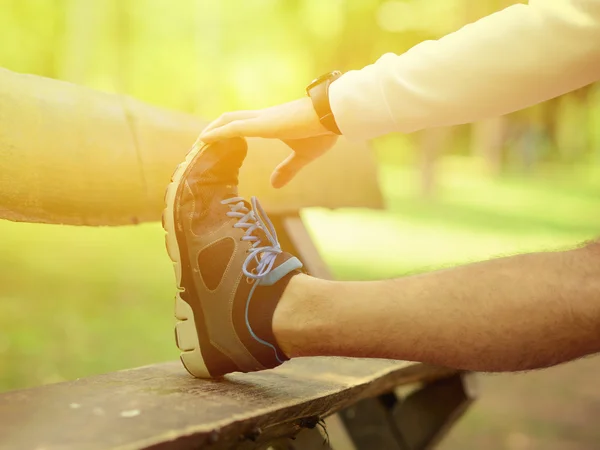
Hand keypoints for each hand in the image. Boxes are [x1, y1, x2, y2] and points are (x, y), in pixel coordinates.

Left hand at [199, 97, 338, 187]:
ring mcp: (262, 120)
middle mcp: (264, 118)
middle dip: (213, 130)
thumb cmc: (322, 131)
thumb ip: (287, 169)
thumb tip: (274, 185)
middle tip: (199, 144)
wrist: (333, 115)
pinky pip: (234, 127)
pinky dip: (217, 133)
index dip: (227, 131)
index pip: (243, 123)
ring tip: (196, 144)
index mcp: (272, 124)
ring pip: (228, 121)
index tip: (214, 143)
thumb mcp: (303, 156)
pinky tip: (204, 139)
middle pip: (230, 119)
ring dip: (211, 131)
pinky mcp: (264, 124)